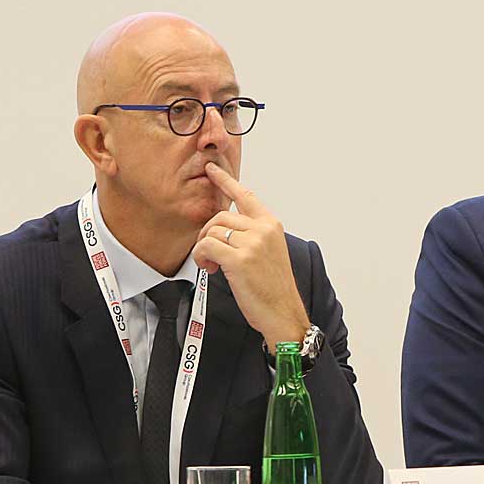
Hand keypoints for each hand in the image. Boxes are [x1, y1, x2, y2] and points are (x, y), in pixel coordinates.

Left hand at [193, 165, 311, 347]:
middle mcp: (263, 230)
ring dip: (203, 249)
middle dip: (207, 234)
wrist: (283, 313)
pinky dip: (201, 257)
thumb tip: (224, 231)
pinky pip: (206, 247)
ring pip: (211, 231)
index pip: (246, 196)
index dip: (226, 180)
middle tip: (208, 254)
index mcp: (271, 225)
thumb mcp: (269, 253)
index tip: (212, 169)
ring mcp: (252, 243)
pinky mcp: (239, 259)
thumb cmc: (274, 288)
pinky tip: (209, 268)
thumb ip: (252, 236)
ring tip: (211, 265)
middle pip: (221, 217)